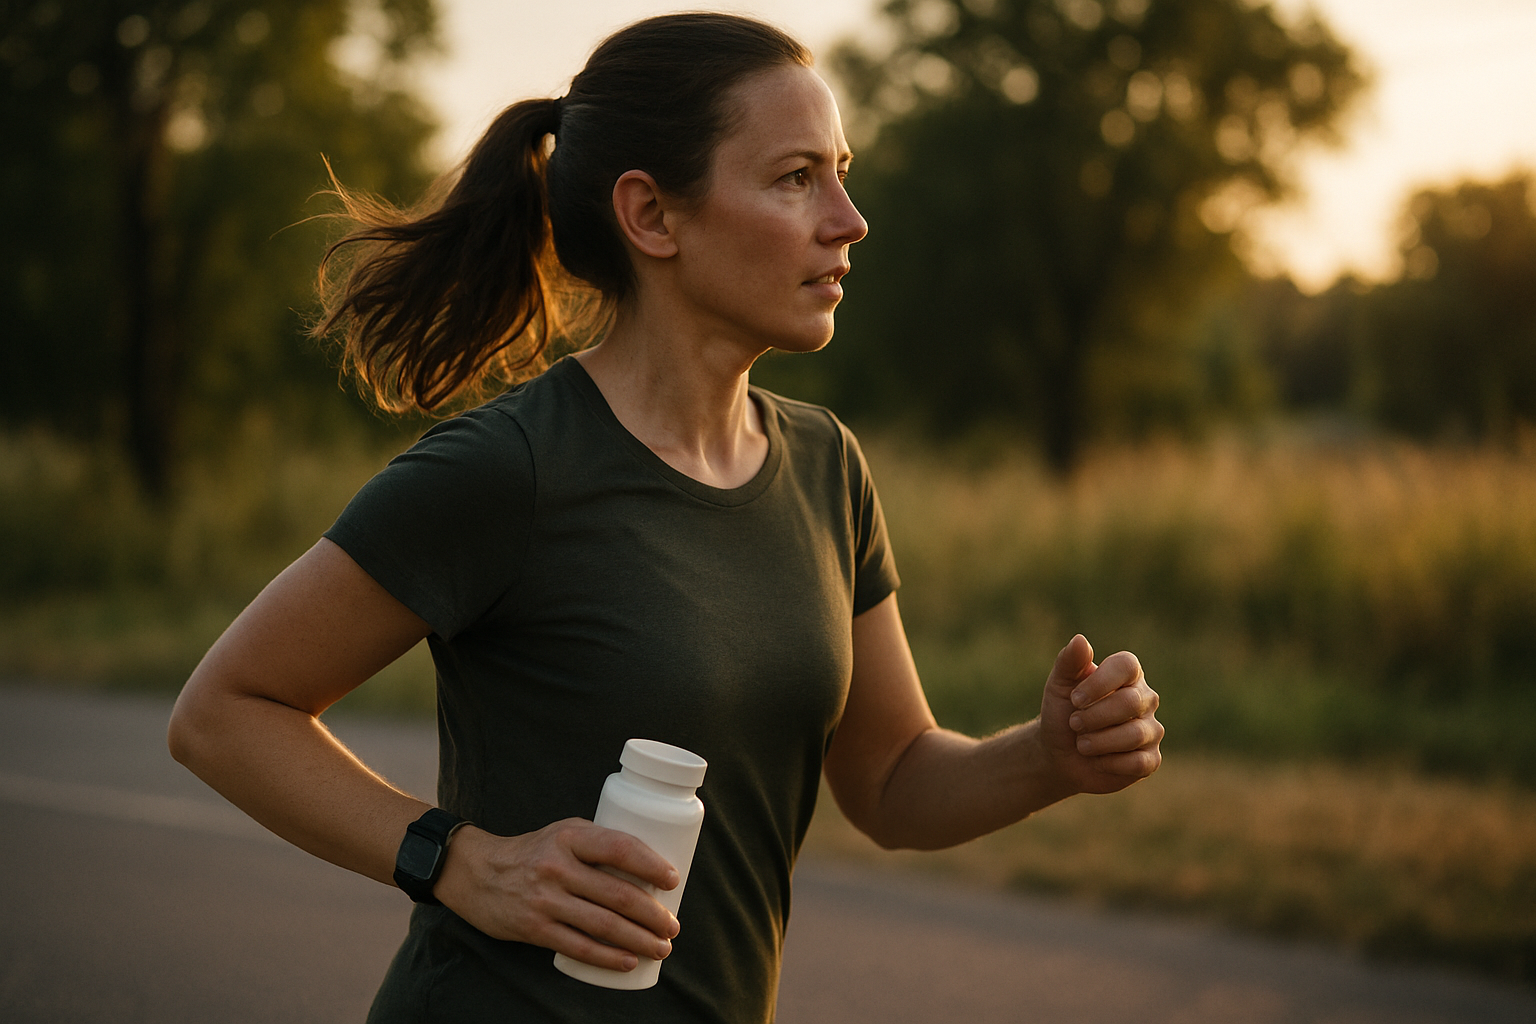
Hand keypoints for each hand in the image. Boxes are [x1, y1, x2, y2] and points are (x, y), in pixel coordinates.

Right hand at [432, 818, 680, 971]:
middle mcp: (558, 867)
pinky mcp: (535, 928)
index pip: (620, 848)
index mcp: (570, 837)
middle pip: (617, 894)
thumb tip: (648, 867)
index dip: (651, 866)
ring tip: (662, 947)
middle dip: (653, 915)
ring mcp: (545, 900)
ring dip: (639, 940)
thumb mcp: (564, 832)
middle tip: (673, 926)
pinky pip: (579, 947)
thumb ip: (599, 843)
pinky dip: (608, 957)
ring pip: (603, 925)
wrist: (478, 873)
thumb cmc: (533, 851)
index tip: (673, 881)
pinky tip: (629, 961)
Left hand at [1037, 634, 1162, 795]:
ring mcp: (1151, 730)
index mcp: (1127, 675)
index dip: (1100, 682)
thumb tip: (1081, 640)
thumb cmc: (1063, 712)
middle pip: (1131, 702)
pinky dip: (1110, 763)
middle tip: (1074, 723)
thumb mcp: (1058, 685)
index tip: (1075, 698)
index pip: (1127, 666)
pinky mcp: (1150, 759)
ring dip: (1099, 741)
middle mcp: (1145, 699)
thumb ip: (1069, 662)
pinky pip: (1139, 762)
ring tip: (1081, 743)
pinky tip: (1098, 760)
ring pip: (1135, 734)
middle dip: (1095, 716)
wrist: (1059, 754)